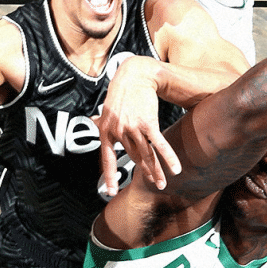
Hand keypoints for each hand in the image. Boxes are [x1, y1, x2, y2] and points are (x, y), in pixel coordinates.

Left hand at [96, 56, 180, 195]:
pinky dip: (168, 158)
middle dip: (145, 173)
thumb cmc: (121, 91)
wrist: (135, 76)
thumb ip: (101, 118)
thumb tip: (92, 119)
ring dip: (156, 172)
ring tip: (162, 184)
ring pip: (146, 155)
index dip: (109, 176)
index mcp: (106, 131)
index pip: (107, 159)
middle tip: (155, 185)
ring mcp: (132, 128)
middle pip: (133, 158)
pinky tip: (175, 168)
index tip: (110, 191)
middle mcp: (118, 131)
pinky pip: (159, 145)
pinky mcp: (147, 123)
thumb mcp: (106, 106)